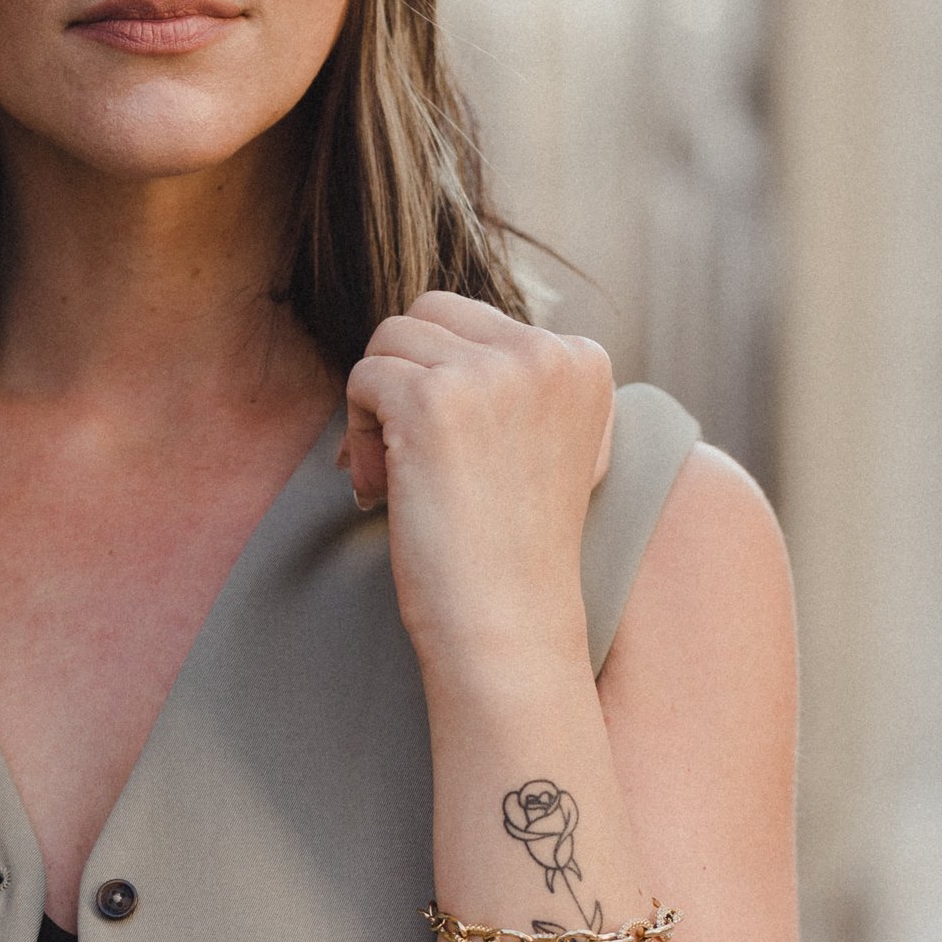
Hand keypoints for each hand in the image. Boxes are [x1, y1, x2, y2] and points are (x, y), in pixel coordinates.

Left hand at [342, 290, 614, 678]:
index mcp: (584, 359)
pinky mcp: (436, 400)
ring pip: (389, 340)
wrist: (506, 628)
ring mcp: (492, 373)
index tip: (458, 459)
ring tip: (397, 479)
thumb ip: (516, 382)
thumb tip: (432, 334)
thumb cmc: (513, 551)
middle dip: (405, 379)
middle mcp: (548, 353)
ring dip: (377, 408)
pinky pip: (363, 378)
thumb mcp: (545, 445)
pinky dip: (357, 435)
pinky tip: (382, 490)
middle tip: (411, 459)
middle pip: (429, 314)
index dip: (447, 384)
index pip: (475, 321)